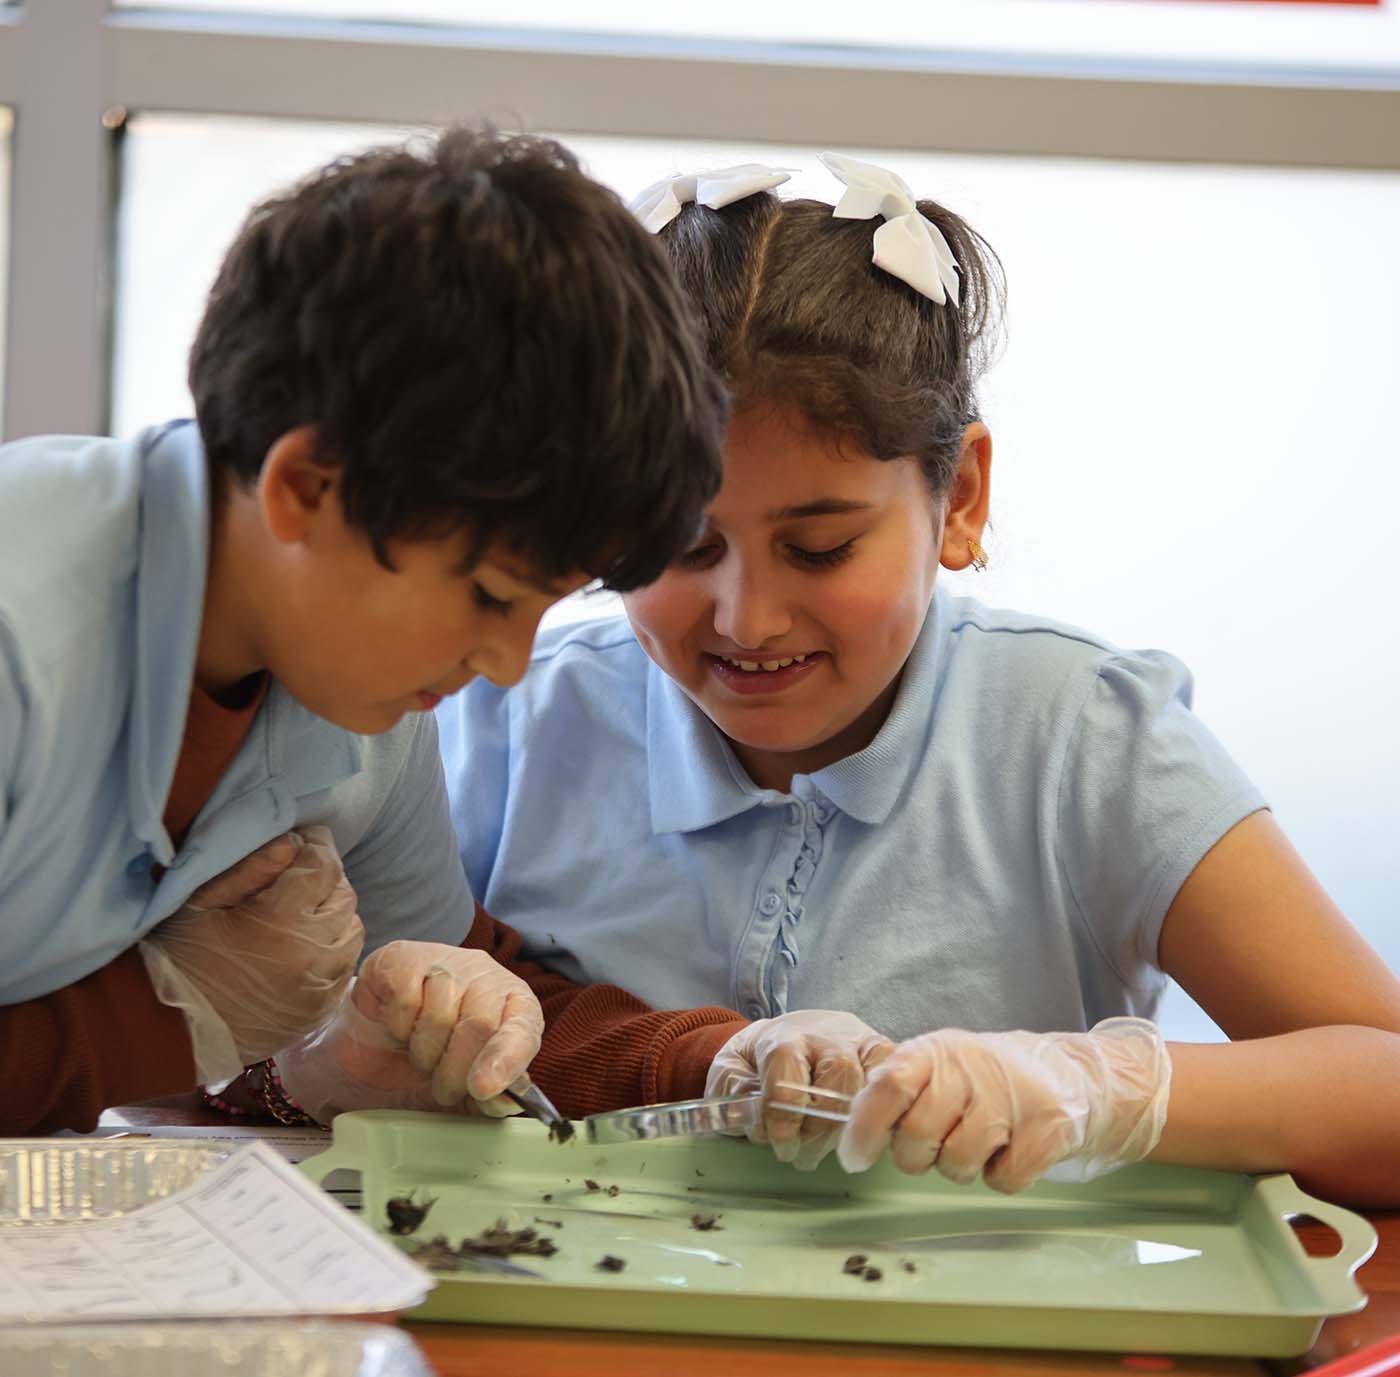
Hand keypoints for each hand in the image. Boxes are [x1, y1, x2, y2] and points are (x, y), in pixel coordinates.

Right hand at [138, 826, 364, 1082]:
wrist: (171, 1034)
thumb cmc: (179, 960)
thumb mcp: (202, 902)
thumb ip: (252, 867)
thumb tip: (294, 842)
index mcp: (283, 920)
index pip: (324, 866)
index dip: (318, 845)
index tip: (307, 838)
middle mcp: (314, 954)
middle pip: (344, 896)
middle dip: (326, 879)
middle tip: (299, 877)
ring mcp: (322, 986)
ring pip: (352, 931)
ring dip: (334, 915)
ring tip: (302, 914)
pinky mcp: (321, 1011)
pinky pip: (345, 967)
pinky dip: (333, 950)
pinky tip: (304, 949)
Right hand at [275, 941, 542, 1121]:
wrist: (379, 1034)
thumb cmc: (434, 1058)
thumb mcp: (465, 1085)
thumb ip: (489, 1097)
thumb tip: (505, 1101)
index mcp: (514, 1006)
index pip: (523, 1027)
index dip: (507, 1058)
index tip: (484, 1088)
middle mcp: (485, 977)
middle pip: (480, 1024)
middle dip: (456, 1072)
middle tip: (444, 1091)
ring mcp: (445, 963)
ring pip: (440, 1015)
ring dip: (425, 1054)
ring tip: (422, 1057)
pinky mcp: (404, 959)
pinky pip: (404, 1000)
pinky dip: (398, 1028)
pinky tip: (401, 1029)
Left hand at [706, 1010, 893, 1170]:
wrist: (786, 1034)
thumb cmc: (758, 1060)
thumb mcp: (730, 1069)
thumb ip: (731, 1090)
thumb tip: (751, 1113)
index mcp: (783, 1036)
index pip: (787, 1065)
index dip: (784, 1111)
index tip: (782, 1141)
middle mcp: (826, 1035)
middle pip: (839, 1072)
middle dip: (821, 1123)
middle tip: (804, 1153)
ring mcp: (858, 1041)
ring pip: (869, 1079)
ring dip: (849, 1126)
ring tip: (827, 1152)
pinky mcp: (880, 1051)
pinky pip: (892, 1073)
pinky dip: (883, 1104)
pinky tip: (864, 1130)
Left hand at [836, 1018, 1170, 1192]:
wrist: (1071, 1075)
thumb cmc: (988, 1078)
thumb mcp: (939, 1066)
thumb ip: (897, 1089)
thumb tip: (851, 1125)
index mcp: (936, 1050)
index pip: (889, 1085)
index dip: (865, 1127)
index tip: (854, 1157)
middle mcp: (971, 1067)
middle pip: (918, 1135)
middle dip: (916, 1156)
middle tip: (935, 1144)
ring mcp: (1013, 1096)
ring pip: (958, 1163)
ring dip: (960, 1166)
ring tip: (979, 1140)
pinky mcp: (1050, 1128)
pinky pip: (1003, 1180)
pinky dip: (1001, 1175)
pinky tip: (1011, 1149)